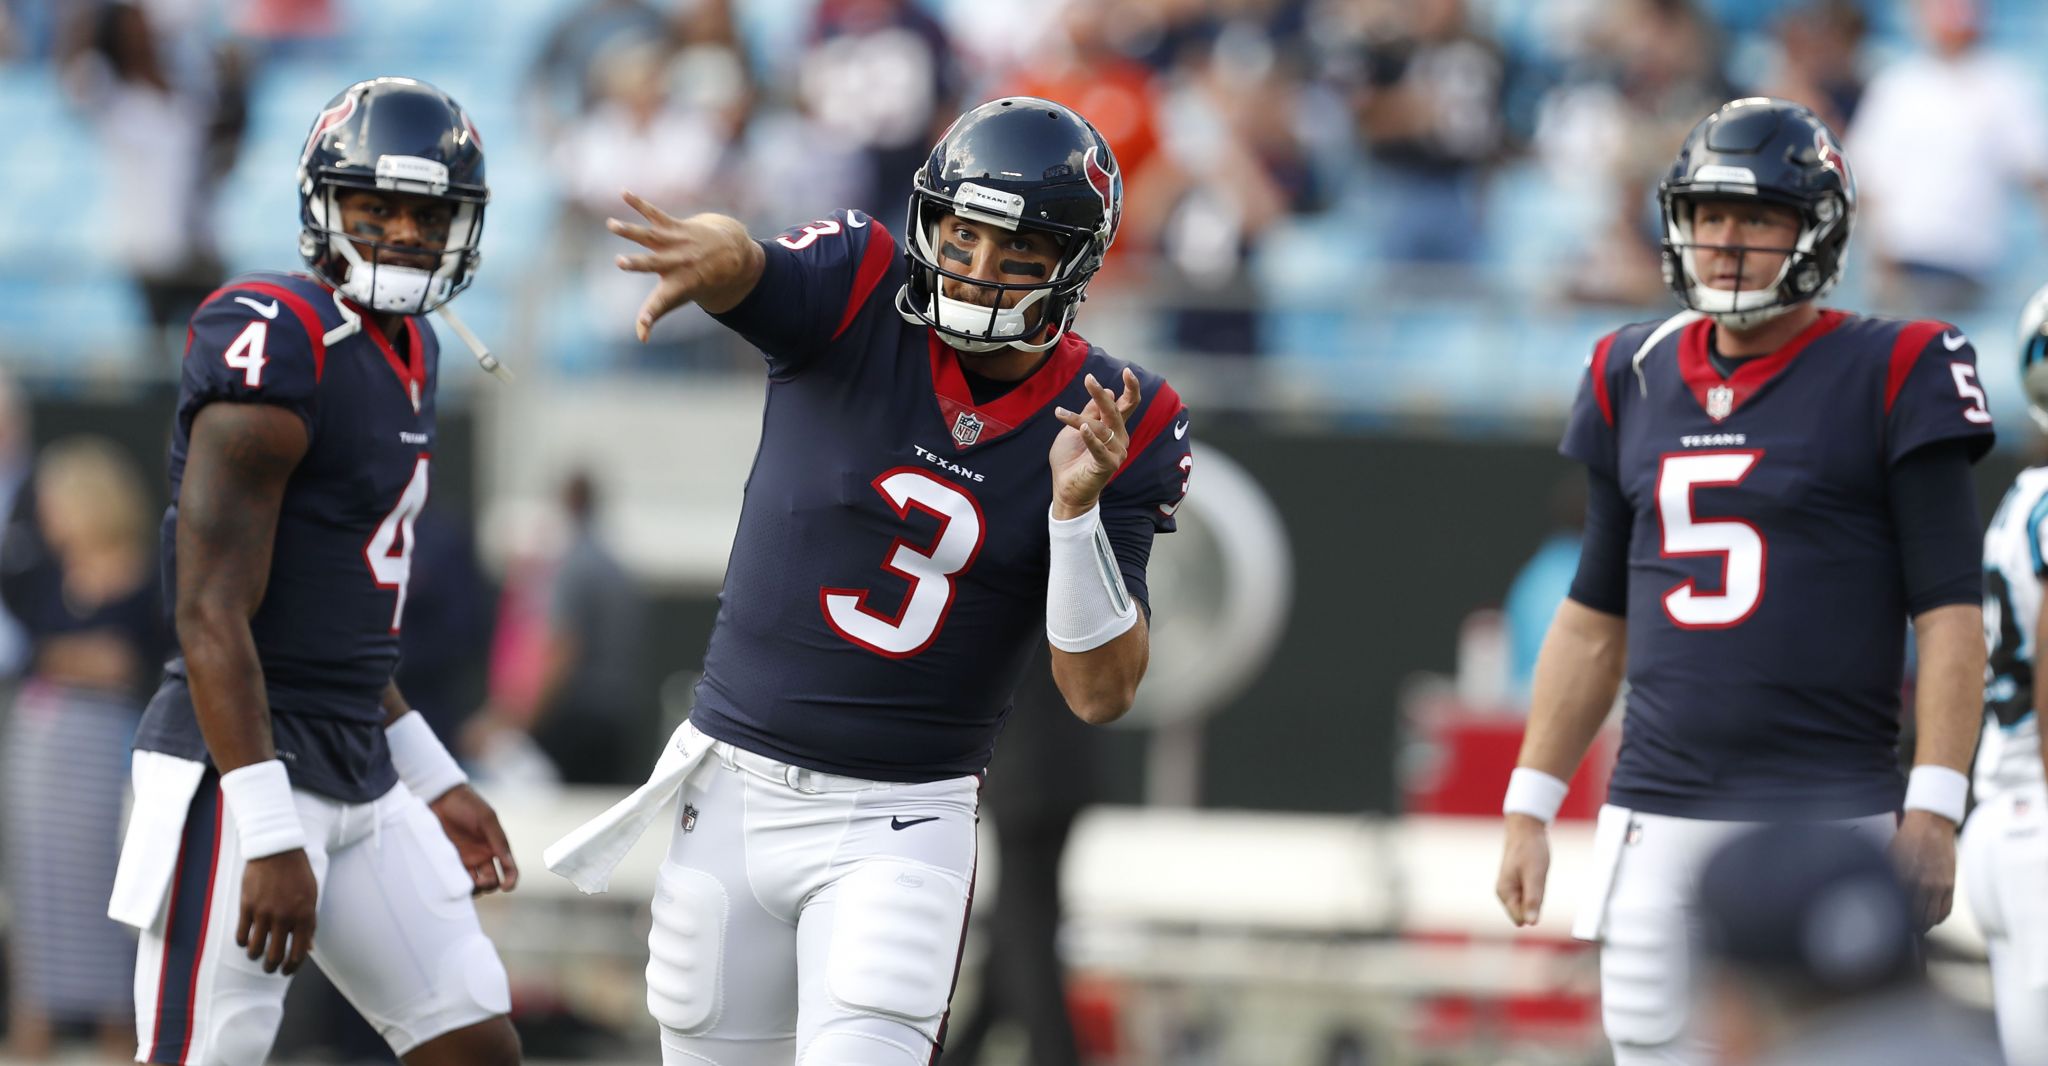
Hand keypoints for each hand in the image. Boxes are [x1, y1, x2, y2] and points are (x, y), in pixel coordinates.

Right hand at [239, 850, 317, 973]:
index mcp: (305, 916)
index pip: (298, 953)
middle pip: (275, 956)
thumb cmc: (298, 874)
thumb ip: (310, 924)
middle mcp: (285, 917)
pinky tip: (246, 941)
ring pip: (256, 949)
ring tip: (256, 955)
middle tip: (269, 967)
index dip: (291, 967)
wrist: (277, 851)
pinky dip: (243, 942)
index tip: (286, 971)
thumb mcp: (311, 898)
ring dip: (255, 957)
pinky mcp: (247, 906)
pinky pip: (241, 935)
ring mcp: (264, 912)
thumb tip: (308, 949)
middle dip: (271, 967)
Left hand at [430, 784, 520, 895]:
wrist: (439, 797)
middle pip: (491, 882)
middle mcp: (482, 856)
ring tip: (466, 885)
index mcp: (496, 846)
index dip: (511, 881)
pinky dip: (456, 885)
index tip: (506, 887)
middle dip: (488, 886)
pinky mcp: (448, 862)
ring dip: (473, 889)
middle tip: (479, 882)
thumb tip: (509, 862)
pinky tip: (453, 881)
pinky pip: (455, 880)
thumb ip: (498, 840)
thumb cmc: (467, 804)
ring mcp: (465, 860)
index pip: (509, 869)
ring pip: (474, 885)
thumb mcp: (486, 818)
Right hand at [608, 192, 759, 339]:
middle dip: (637, 264)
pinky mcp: (673, 225)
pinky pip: (653, 213)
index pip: (660, 303)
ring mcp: (674, 243)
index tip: (642, 325)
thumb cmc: (695, 281)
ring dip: (630, 231)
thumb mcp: (676, 299)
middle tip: (620, 262)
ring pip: (648, 236)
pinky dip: (638, 203)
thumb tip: (641, 339)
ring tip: (611, 224)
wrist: (728, 255)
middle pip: (652, 264)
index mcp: (676, 285)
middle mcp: (675, 263)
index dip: (649, 315)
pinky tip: (622, 193)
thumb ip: (654, 314)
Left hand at [1049, 369, 1140, 518]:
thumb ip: (1089, 412)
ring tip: (1060, 413)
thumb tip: (1107, 391)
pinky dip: (1090, 438)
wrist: (1067, 490)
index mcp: (1113, 429)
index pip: (1127, 405)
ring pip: (1100, 427)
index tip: (1127, 371)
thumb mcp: (1075, 430)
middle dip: (1102, 394)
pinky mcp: (1108, 465)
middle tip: (1089, 379)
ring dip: (1078, 419)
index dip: (1131, 388)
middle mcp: (1119, 438)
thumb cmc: (1071, 460)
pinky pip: (1100, 448)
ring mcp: (1116, 452)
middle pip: (1115, 411)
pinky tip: (1083, 428)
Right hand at [1496, 814, 1551, 926]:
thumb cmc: (1530, 850)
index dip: (1534, 910)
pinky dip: (1538, 887)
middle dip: (1537, 902)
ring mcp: (1511, 889)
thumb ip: (1532, 900)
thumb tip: (1531, 924)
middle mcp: (1505, 894)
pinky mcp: (1518, 884)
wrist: (1526, 829)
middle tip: (1537, 879)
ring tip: (1536, 873)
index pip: (1520, 919)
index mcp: (1505, 893)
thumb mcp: (1535, 876)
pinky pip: (1532, 895)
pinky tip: (1536, 872)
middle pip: (1526, 913)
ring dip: (1539, 893)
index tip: (1537, 889)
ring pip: (1531, 904)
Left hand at [1889, 809, 1955, 930]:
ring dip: (1923, 925)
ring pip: (1930, 919)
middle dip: (1909, 926)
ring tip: (1916, 926)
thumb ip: (1888, 878)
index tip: (1891, 923)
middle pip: (1915, 919)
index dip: (1894, 919)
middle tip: (1904, 928)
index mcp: (1902, 878)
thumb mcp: (1889, 858)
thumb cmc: (1907, 839)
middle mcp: (1920, 884)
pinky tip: (1930, 918)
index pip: (1897, 910)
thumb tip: (1882, 898)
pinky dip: (1937, 918)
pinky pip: (1945, 911)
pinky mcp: (1950, 886)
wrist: (1931, 825)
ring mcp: (1937, 886)